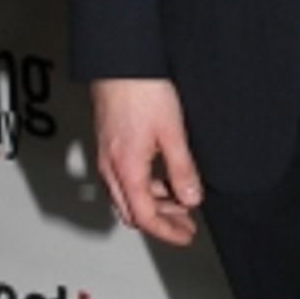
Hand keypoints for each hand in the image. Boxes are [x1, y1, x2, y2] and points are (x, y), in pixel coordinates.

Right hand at [92, 77, 202, 246]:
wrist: (120, 62)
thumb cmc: (141, 91)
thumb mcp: (172, 133)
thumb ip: (182, 170)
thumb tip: (192, 199)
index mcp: (126, 170)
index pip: (145, 217)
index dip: (167, 232)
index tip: (186, 236)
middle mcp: (111, 168)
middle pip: (132, 211)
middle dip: (161, 222)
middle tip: (187, 224)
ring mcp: (107, 157)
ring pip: (127, 196)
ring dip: (154, 203)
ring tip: (182, 199)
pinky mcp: (109, 144)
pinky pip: (124, 178)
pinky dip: (146, 186)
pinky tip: (165, 177)